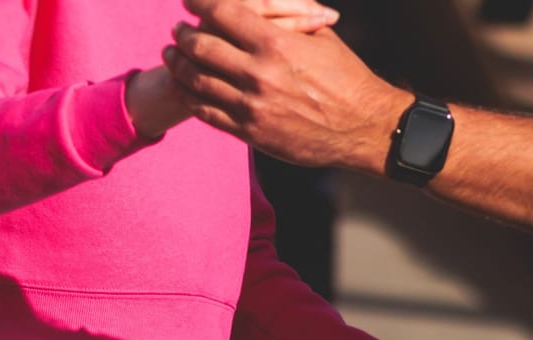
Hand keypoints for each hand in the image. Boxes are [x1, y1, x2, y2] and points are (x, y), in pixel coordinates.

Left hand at [164, 0, 411, 172]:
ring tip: (171, 55)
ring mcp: (252, 106)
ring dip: (178, 65)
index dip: (200, 3)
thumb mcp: (320, 35)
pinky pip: (207, 112)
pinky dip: (190, 96)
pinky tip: (184, 86)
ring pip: (198, 81)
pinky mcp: (250, 132)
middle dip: (183, 34)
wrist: (361, 126)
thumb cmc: (344, 76)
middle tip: (176, 29)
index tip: (189, 0)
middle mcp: (259, 74)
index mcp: (276, 43)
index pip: (223, 14)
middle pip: (202, 47)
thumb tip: (257, 1)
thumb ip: (286, 15)